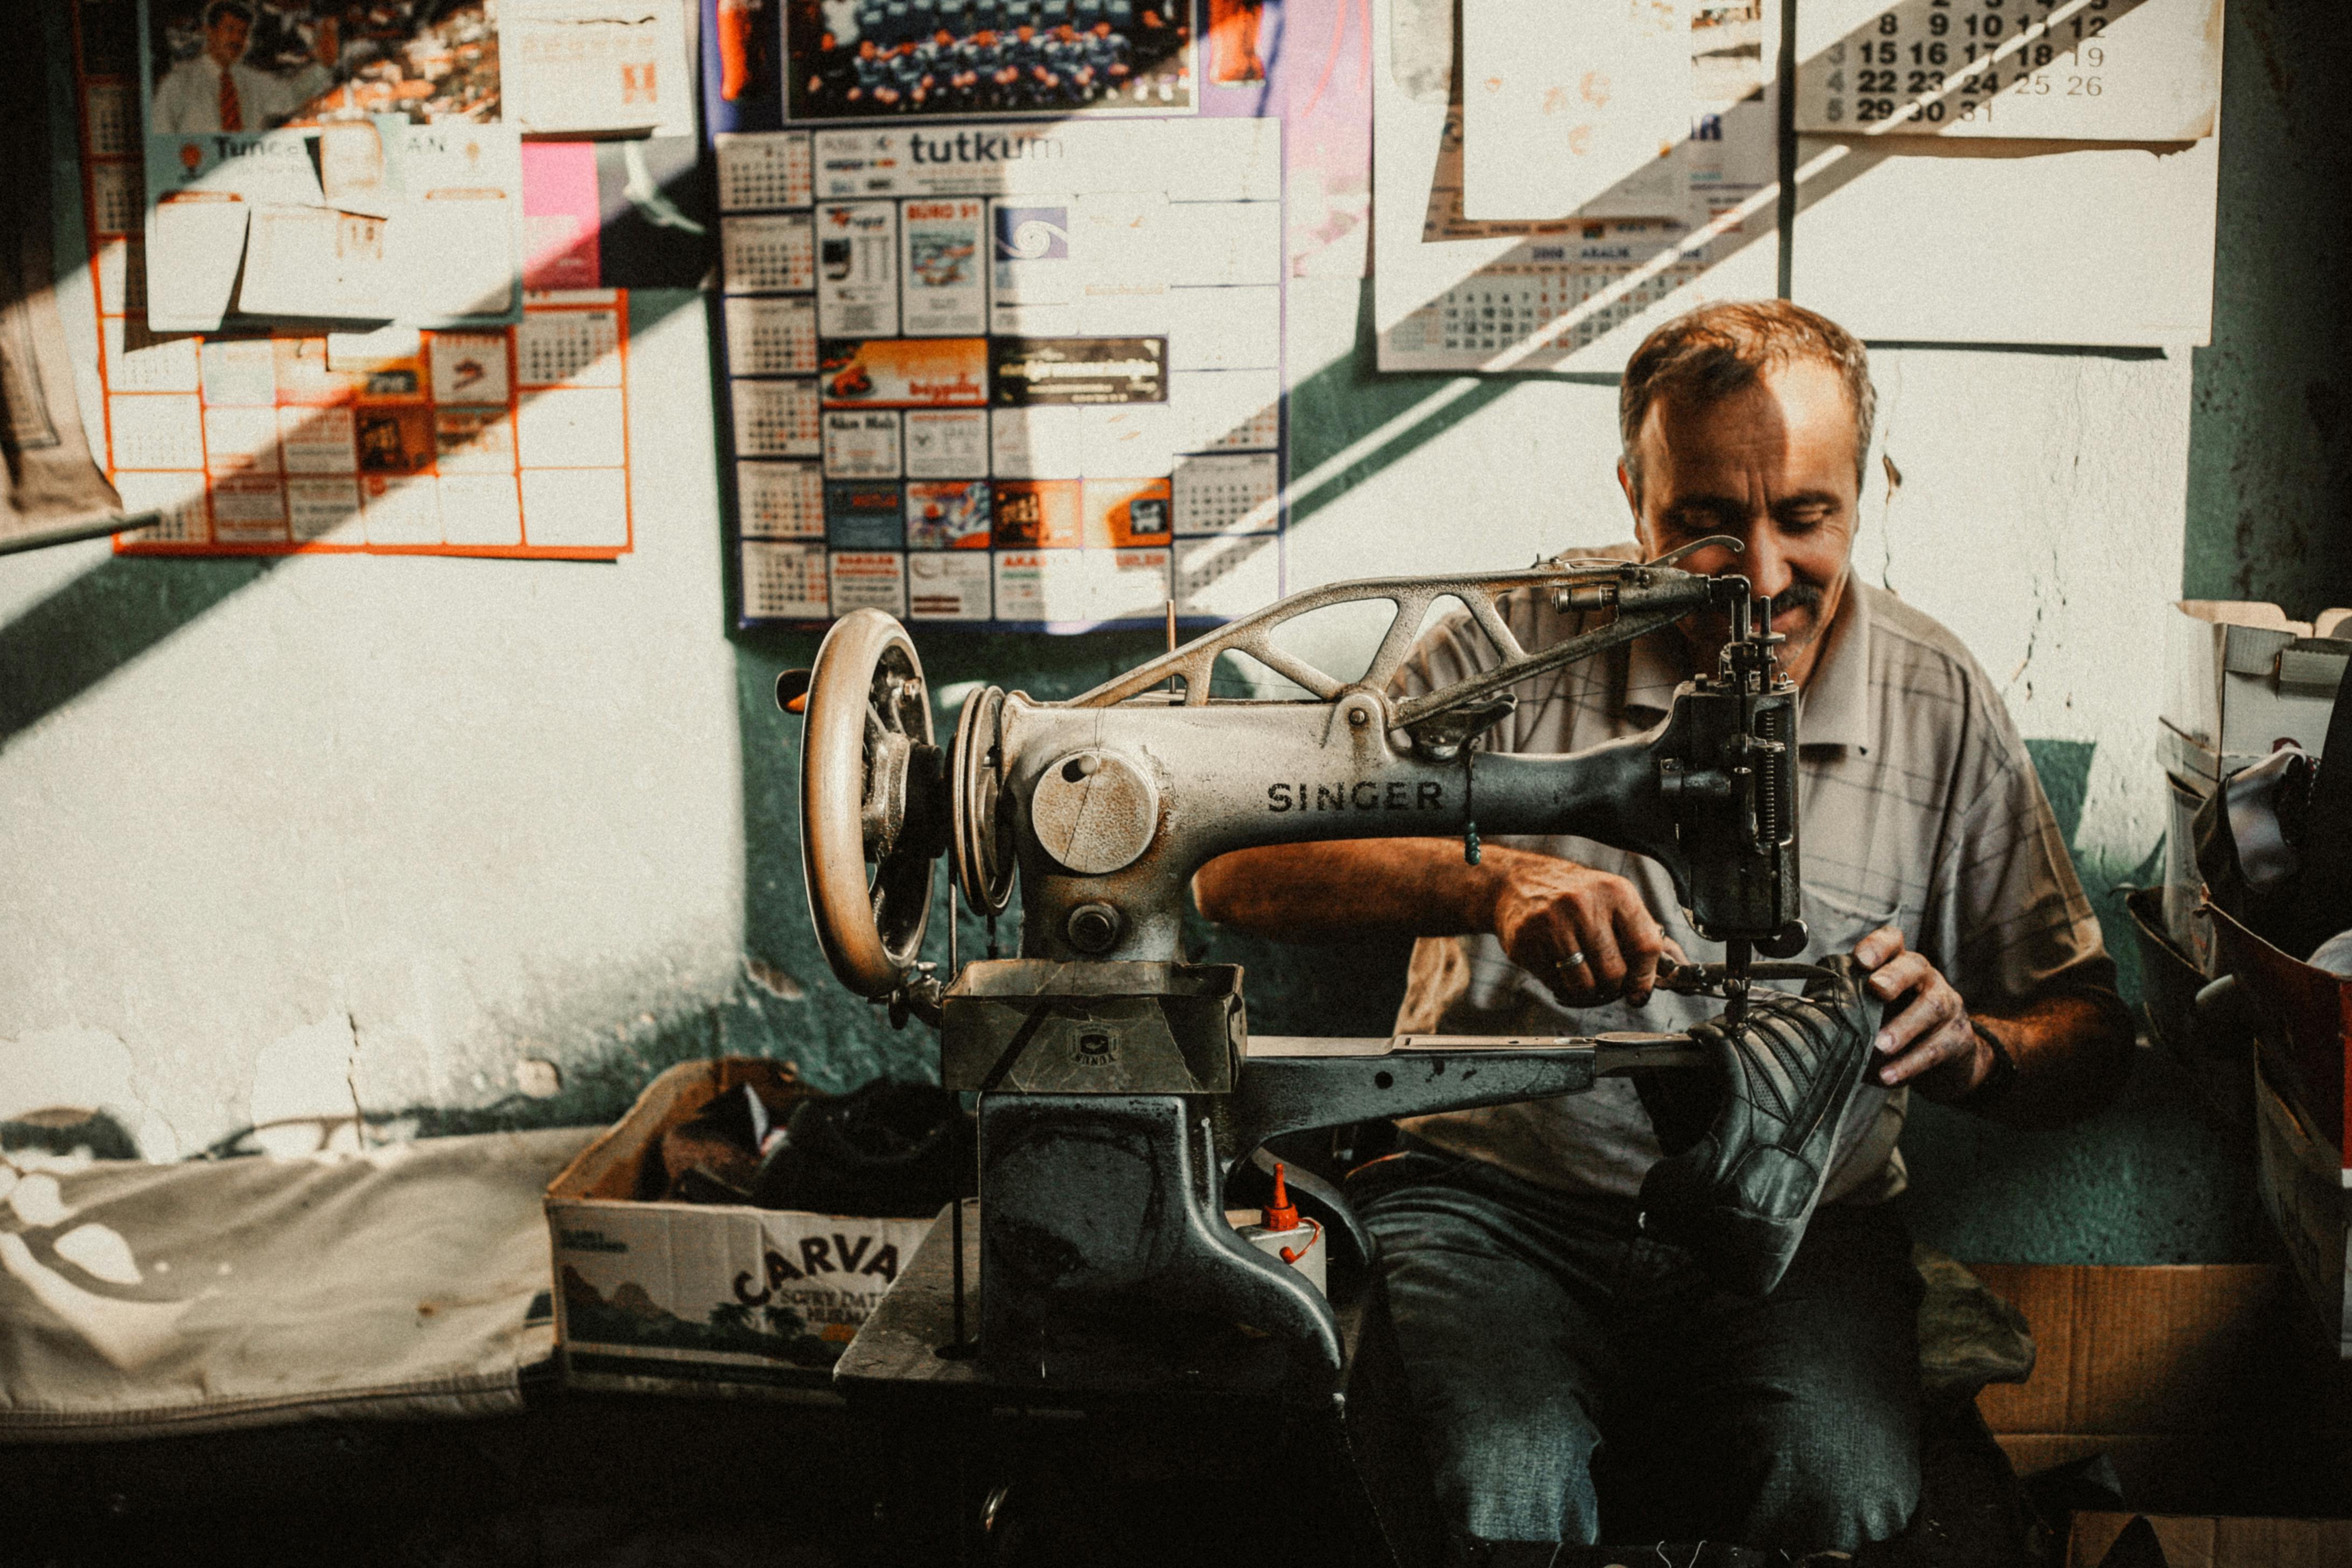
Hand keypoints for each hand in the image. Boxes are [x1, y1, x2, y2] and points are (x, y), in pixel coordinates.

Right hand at [1489, 851, 1678, 1006]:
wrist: (1517, 881)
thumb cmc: (1572, 895)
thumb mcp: (1612, 900)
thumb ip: (1640, 932)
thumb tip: (1668, 971)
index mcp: (1614, 892)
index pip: (1645, 946)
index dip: (1645, 978)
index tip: (1639, 992)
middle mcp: (1583, 904)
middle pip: (1614, 973)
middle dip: (1613, 988)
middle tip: (1606, 984)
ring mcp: (1551, 923)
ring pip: (1584, 985)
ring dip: (1586, 993)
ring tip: (1582, 980)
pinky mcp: (1525, 942)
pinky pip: (1555, 984)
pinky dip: (1560, 986)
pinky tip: (1558, 969)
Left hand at [1852, 924, 1983, 1096]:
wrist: (1947, 1056)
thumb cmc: (1896, 1023)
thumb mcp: (1875, 1007)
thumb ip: (1850, 1003)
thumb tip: (1807, 1015)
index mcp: (1899, 964)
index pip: (1892, 940)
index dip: (1878, 945)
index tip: (1860, 959)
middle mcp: (1926, 979)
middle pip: (1915, 967)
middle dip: (1895, 976)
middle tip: (1876, 989)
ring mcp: (1947, 1005)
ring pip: (1931, 1008)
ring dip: (1903, 1027)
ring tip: (1880, 1046)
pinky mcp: (1957, 1038)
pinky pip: (1935, 1049)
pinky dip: (1909, 1064)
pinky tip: (1887, 1076)